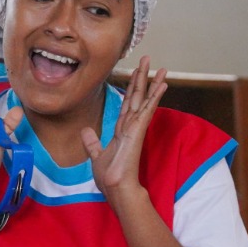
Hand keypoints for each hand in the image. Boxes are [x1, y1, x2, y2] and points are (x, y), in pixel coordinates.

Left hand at [83, 56, 167, 202]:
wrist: (115, 187)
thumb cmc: (109, 176)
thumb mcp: (96, 155)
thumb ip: (92, 142)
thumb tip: (85, 131)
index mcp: (121, 130)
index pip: (127, 103)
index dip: (131, 87)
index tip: (135, 72)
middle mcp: (131, 126)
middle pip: (137, 96)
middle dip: (141, 77)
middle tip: (147, 59)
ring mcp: (136, 127)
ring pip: (144, 99)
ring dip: (152, 82)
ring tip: (161, 67)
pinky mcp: (139, 130)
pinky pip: (147, 109)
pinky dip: (155, 96)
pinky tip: (162, 84)